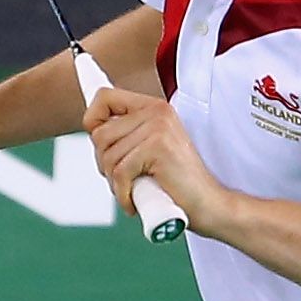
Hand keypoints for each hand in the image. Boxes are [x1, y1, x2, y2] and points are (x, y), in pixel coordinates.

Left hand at [83, 86, 226, 228]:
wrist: (208, 203)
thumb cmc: (178, 183)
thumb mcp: (150, 149)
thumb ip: (126, 135)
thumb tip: (93, 130)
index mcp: (154, 108)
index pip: (104, 97)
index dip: (92, 121)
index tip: (100, 146)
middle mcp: (157, 112)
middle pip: (100, 134)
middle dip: (105, 163)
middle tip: (124, 179)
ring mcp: (158, 128)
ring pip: (107, 156)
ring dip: (114, 182)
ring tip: (133, 190)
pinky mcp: (158, 148)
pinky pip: (120, 172)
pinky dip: (122, 194)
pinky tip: (134, 201)